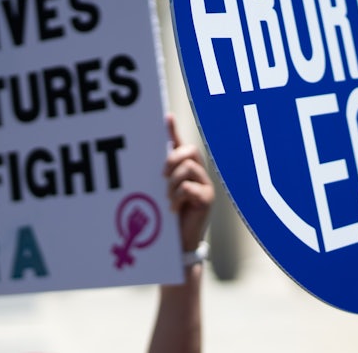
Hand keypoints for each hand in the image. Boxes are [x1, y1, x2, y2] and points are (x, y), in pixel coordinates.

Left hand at [163, 114, 213, 251]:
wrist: (180, 242)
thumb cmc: (169, 216)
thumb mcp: (162, 192)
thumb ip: (161, 177)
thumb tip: (150, 162)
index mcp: (186, 170)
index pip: (181, 144)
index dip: (174, 130)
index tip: (166, 116)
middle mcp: (199, 173)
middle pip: (189, 151)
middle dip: (173, 159)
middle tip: (163, 175)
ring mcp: (205, 185)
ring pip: (187, 169)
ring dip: (173, 184)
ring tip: (168, 198)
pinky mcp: (207, 199)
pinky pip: (189, 187)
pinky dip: (177, 197)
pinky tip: (174, 208)